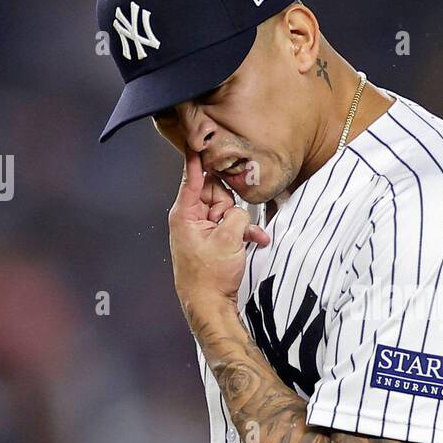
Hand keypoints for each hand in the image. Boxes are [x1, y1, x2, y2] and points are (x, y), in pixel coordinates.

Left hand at [168, 149, 270, 326]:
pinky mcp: (212, 240)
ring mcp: (201, 230)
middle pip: (215, 192)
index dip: (197, 157)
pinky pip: (230, 226)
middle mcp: (191, 218)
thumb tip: (241, 211)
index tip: (195, 137)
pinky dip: (244, 232)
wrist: (209, 304)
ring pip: (227, 210)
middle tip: (238, 217)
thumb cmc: (209, 276)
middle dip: (231, 202)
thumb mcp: (228, 239)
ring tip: (251, 236)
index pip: (191, 177)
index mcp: (184, 213)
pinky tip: (257, 240)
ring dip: (242, 221)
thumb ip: (237, 215)